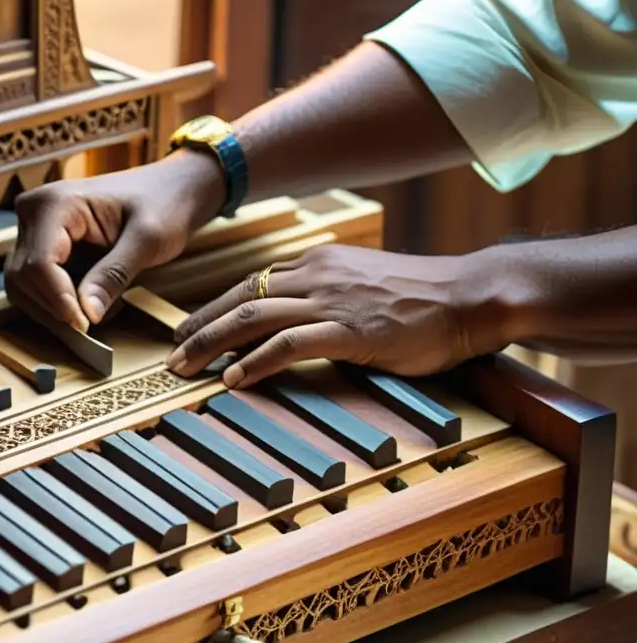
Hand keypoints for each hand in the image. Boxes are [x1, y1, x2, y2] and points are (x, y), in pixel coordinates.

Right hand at [5, 151, 224, 330]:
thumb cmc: (163, 204)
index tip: (85, 325)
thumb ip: (113, 275)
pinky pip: (35, 285)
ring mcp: (35, 229)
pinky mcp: (43, 245)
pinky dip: (56, 304)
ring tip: (91, 317)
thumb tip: (87, 314)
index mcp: (55, 203)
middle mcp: (34, 212)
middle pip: (23, 278)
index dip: (58, 300)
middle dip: (53, 309)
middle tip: (89, 331)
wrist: (171, 189)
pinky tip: (86, 306)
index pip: (39, 263)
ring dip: (52, 310)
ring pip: (22, 286)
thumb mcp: (147, 240)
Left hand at [167, 244, 510, 385]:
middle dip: (199, 327)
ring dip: (211, 343)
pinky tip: (233, 379)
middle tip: (172, 353)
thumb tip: (294, 318)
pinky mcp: (348, 330)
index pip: (251, 284)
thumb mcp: (362, 285)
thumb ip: (326, 294)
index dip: (215, 308)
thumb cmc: (422, 297)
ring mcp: (330, 300)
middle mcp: (316, 275)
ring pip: (252, 316)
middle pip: (239, 298)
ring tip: (185, 367)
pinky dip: (255, 361)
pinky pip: (288, 344)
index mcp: (317, 263)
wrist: (469, 296)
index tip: (191, 330)